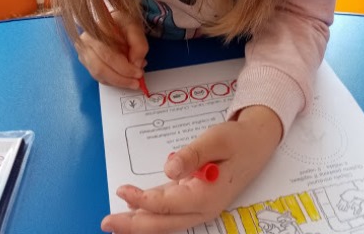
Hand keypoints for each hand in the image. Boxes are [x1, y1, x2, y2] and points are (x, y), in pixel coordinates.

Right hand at [75, 11, 147, 89]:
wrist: (115, 22)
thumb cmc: (124, 24)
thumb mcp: (136, 29)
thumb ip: (139, 45)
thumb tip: (136, 65)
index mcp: (96, 30)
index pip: (108, 54)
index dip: (124, 67)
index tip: (138, 73)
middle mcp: (85, 42)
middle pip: (100, 67)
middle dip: (121, 78)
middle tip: (136, 82)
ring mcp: (83, 52)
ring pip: (98, 74)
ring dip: (117, 81)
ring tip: (133, 81)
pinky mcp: (86, 62)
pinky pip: (99, 77)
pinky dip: (113, 81)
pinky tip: (124, 78)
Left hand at [101, 105, 282, 233]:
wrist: (257, 141)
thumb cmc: (237, 139)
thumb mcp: (216, 139)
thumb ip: (192, 155)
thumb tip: (169, 169)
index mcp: (208, 195)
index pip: (168, 204)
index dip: (143, 200)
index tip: (122, 191)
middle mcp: (203, 207)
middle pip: (163, 223)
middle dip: (134, 225)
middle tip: (106, 221)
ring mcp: (201, 205)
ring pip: (166, 220)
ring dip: (140, 221)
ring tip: (116, 220)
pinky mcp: (198, 199)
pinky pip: (171, 211)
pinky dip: (152, 211)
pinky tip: (137, 208)